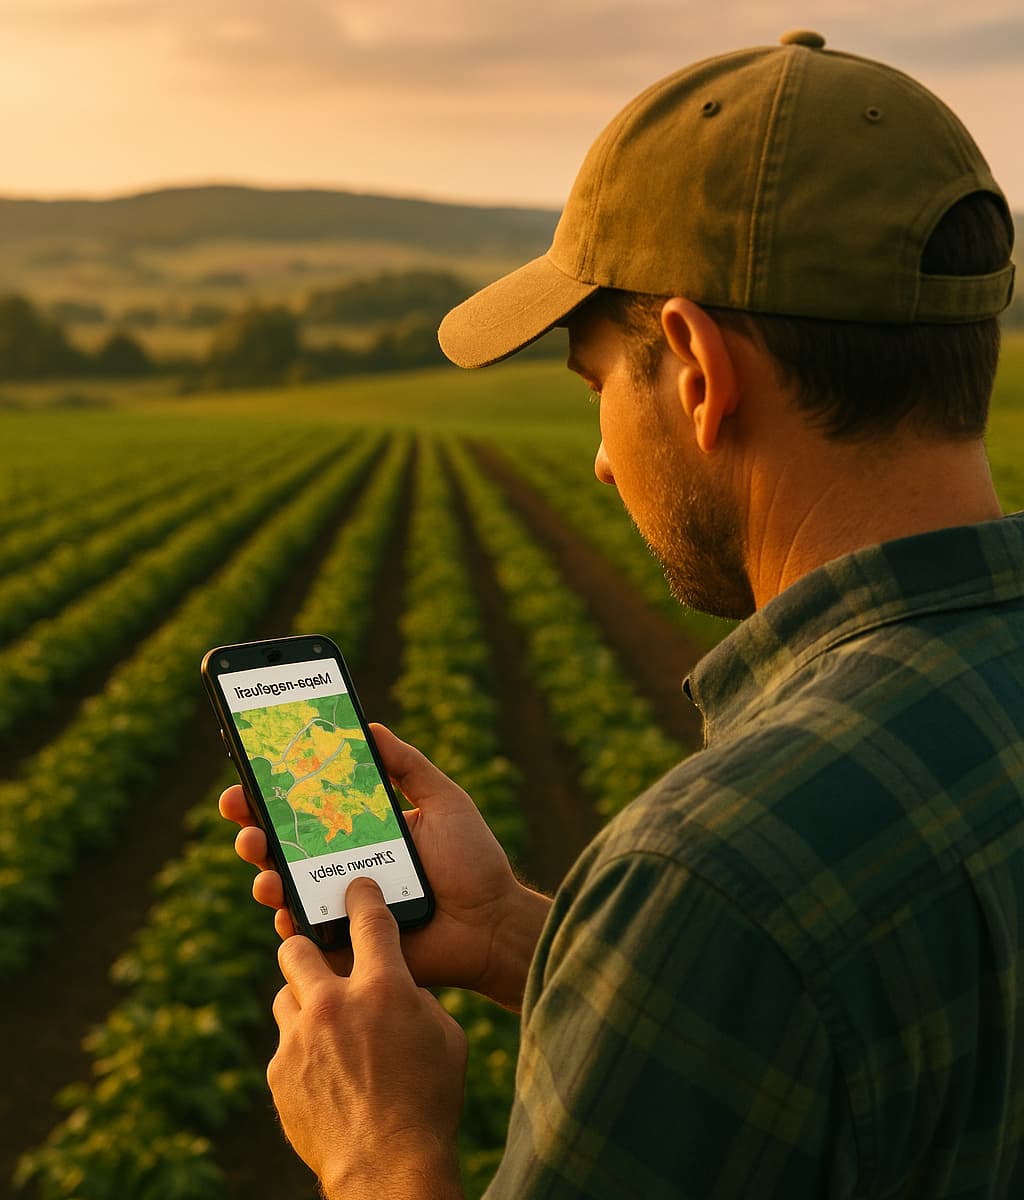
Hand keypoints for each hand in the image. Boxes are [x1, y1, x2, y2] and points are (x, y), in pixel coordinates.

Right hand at [220, 724, 550, 1009]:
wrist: (491, 923)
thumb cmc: (472, 861)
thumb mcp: (443, 801)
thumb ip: (408, 766)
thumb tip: (368, 727)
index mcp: (359, 828)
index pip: (305, 805)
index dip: (271, 788)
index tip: (248, 768)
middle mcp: (340, 864)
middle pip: (280, 843)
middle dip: (250, 824)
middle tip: (238, 808)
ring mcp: (337, 904)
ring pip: (281, 886)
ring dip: (261, 868)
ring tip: (260, 856)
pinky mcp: (342, 942)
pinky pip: (301, 936)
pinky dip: (285, 922)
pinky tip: (283, 908)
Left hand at [269, 878, 465, 1199]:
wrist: (389, 1167)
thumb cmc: (429, 1101)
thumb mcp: (445, 1037)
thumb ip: (416, 1000)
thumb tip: (398, 988)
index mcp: (383, 988)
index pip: (367, 920)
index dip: (362, 896)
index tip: (357, 888)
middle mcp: (333, 1004)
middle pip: (296, 946)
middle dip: (305, 943)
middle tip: (320, 956)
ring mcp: (299, 1039)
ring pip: (284, 994)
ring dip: (303, 1000)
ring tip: (324, 1021)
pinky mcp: (279, 1073)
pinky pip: (285, 1043)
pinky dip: (302, 1048)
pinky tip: (324, 1070)